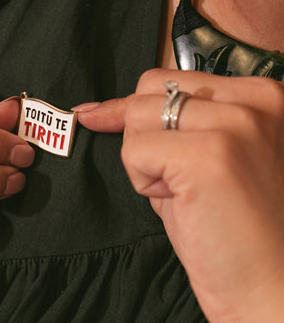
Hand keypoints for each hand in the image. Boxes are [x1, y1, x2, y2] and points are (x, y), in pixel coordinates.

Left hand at [75, 69, 283, 321]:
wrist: (270, 283)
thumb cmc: (231, 227)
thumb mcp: (203, 159)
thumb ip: (166, 127)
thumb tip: (95, 110)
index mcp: (259, 95)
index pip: (170, 78)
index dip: (132, 105)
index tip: (96, 114)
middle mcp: (253, 100)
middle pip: (149, 90)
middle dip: (142, 133)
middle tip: (172, 176)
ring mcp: (234, 124)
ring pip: (138, 117)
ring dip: (145, 161)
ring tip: (183, 192)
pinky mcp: (209, 156)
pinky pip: (135, 151)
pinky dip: (143, 182)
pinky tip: (179, 202)